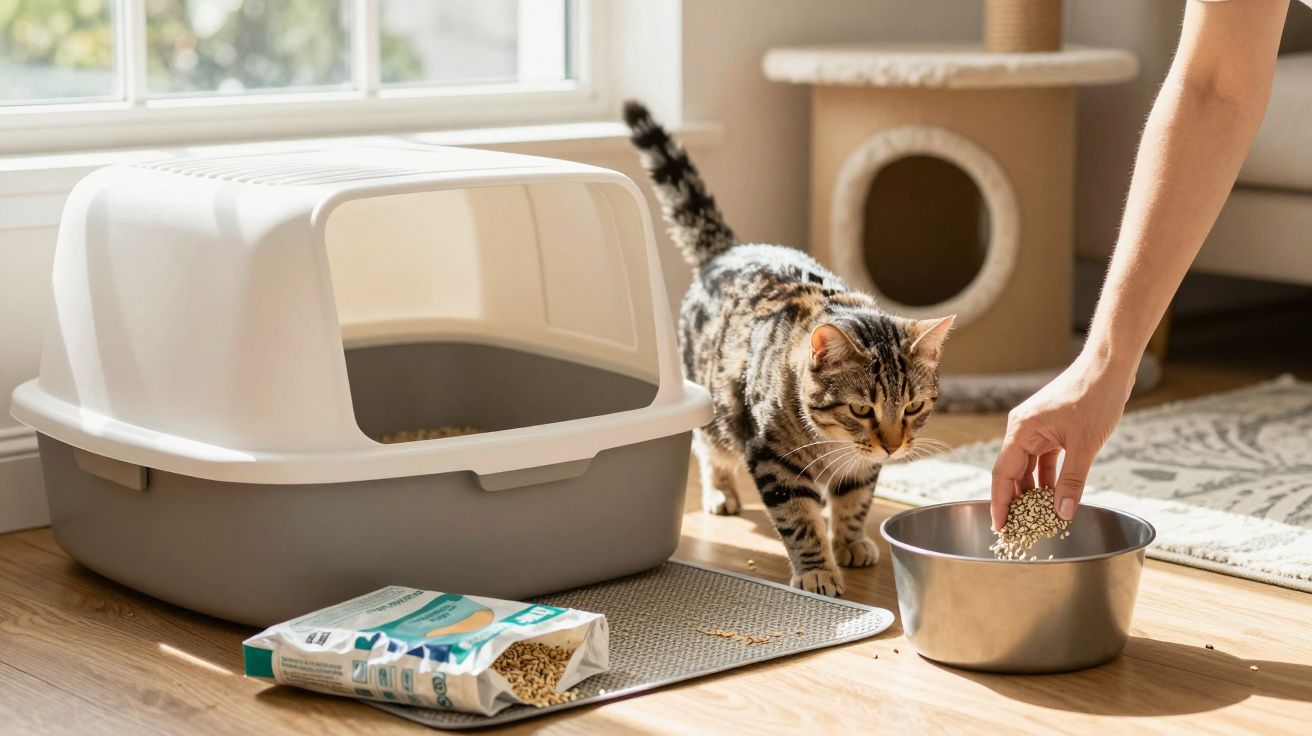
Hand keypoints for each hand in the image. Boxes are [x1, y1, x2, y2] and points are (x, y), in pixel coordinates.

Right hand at [990, 353, 1134, 530]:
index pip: (1003, 474)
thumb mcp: (1085, 445)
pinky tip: (1054, 495)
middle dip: (1016, 501)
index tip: (999, 527)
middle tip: (1019, 529)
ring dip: (1034, 490)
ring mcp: (1036, 429)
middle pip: (1013, 472)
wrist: (1109, 367)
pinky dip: (1048, 477)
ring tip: (1037, 517)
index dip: (1000, 503)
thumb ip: (1072, 481)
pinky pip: (1043, 459)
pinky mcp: (1050, 428)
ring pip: (1029, 467)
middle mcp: (1022, 430)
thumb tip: (1062, 513)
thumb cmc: (1095, 398)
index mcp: (1021, 431)